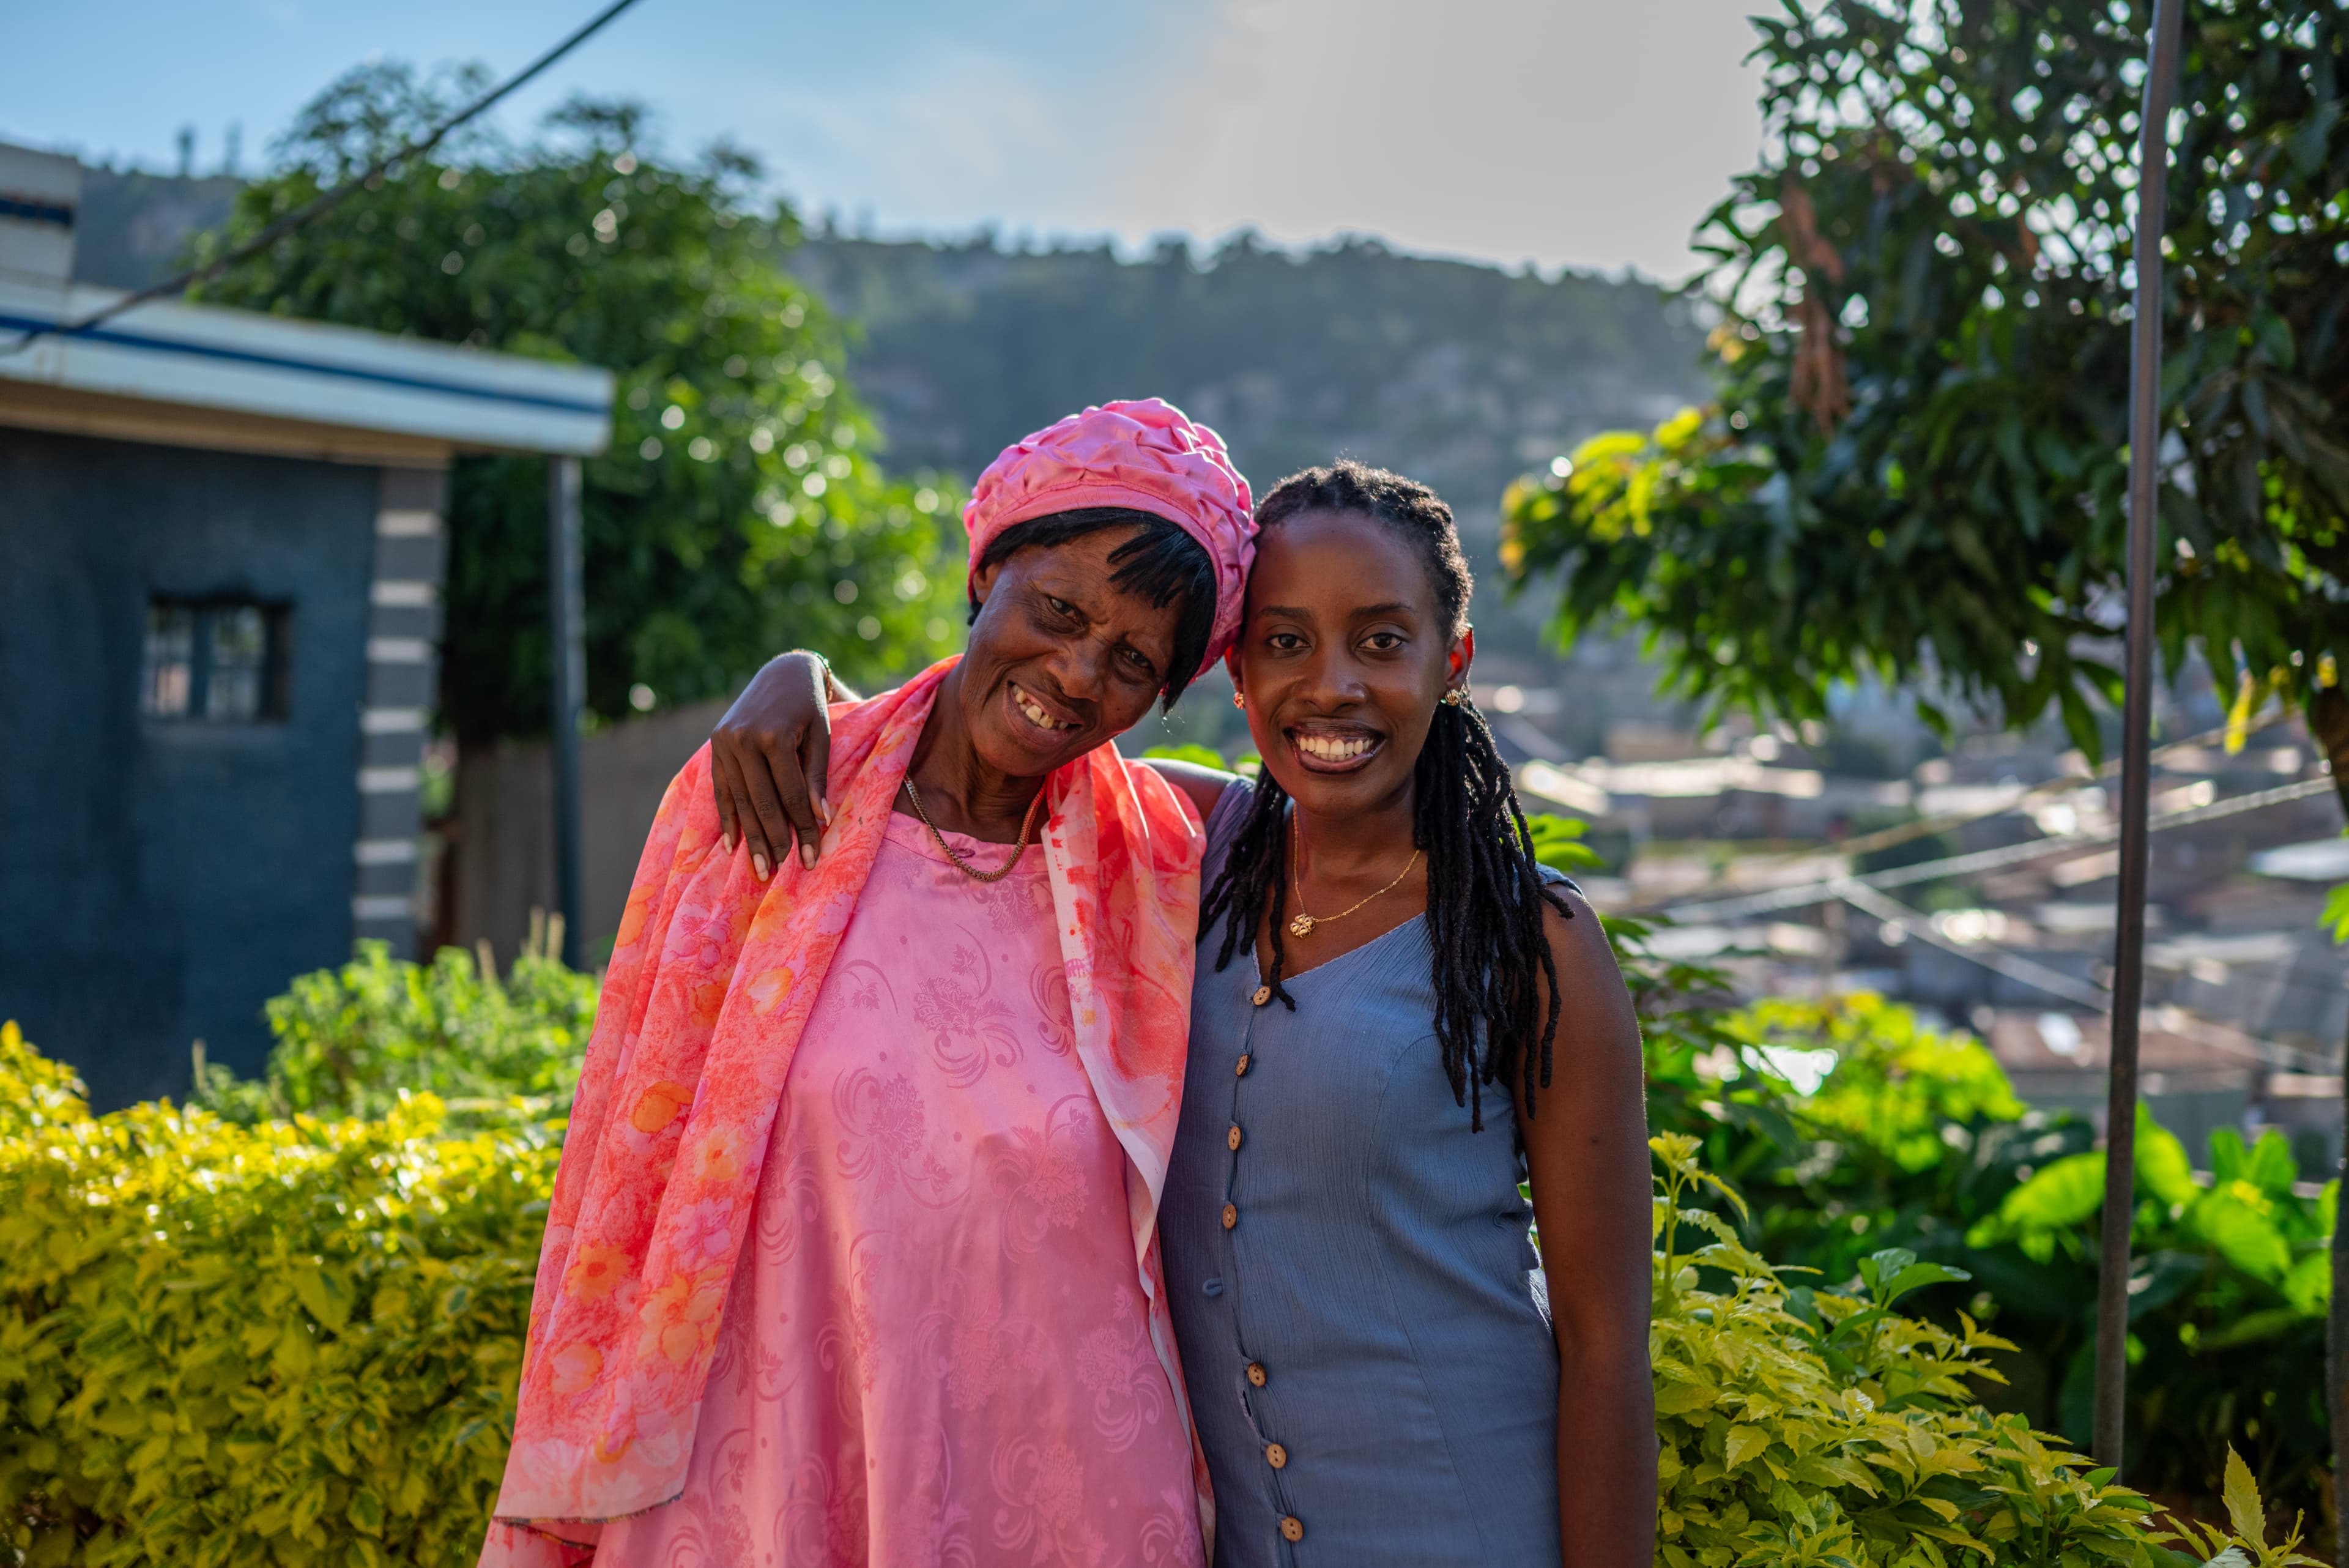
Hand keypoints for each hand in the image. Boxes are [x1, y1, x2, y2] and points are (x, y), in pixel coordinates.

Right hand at [710, 651, 837, 877]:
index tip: (811, 858)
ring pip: (739, 800)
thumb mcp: (822, 734)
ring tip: (759, 868)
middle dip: (772, 840)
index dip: (802, 829)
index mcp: (773, 735)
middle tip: (778, 873)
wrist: (782, 672)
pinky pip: (721, 789)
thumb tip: (821, 818)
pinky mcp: (715, 746)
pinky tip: (732, 845)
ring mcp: (725, 743)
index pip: (791, 795)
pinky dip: (727, 817)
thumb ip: (817, 775)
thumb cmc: (810, 705)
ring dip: (749, 837)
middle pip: (760, 802)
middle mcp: (742, 740)